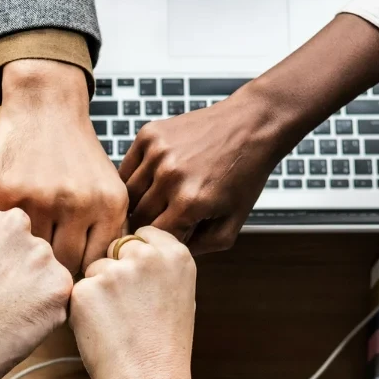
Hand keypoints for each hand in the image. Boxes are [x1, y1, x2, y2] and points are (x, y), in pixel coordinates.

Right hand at [0, 59, 127, 273]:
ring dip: (29, 254)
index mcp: (109, 204)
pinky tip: (9, 231)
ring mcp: (41, 199)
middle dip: (55, 269)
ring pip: (34, 254)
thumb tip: (99, 280)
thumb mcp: (107, 187)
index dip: (83, 273)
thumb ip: (106, 230)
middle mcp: (78, 203)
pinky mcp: (8, 194)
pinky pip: (8, 233)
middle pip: (65, 265)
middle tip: (44, 267)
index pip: (96, 264)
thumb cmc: (77, 154)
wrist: (45, 107)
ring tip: (26, 252)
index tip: (70, 271)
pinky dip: (7, 235)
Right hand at [0, 194, 73, 378]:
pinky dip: (44, 311)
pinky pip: (57, 295)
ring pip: (43, 268)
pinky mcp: (59, 283)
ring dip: (32, 287)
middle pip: (24, 242)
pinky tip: (17, 323)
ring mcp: (40, 252)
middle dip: (14, 265)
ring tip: (2, 313)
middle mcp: (13, 222)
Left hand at [70, 227, 196, 378]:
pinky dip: (83, 309)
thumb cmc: (164, 347)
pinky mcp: (86, 290)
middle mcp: (145, 257)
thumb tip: (134, 247)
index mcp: (175, 254)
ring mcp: (114, 272)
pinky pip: (77, 291)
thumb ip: (159, 266)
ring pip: (94, 270)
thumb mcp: (178, 294)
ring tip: (118, 323)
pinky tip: (103, 330)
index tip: (139, 281)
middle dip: (115, 271)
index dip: (135, 258)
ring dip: (98, 291)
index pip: (141, 234)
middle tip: (129, 309)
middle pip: (115, 249)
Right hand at [119, 89, 283, 253]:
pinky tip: (153, 180)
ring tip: (158, 200)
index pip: (153, 238)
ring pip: (127, 194)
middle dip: (147, 224)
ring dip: (138, 202)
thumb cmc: (244, 175)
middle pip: (137, 217)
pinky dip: (134, 178)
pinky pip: (126, 168)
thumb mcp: (232, 224)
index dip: (159, 242)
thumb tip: (167, 253)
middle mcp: (169, 176)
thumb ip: (200, 248)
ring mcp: (157, 153)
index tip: (166, 239)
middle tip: (161, 221)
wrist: (252, 125)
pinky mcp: (149, 134)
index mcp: (189, 203)